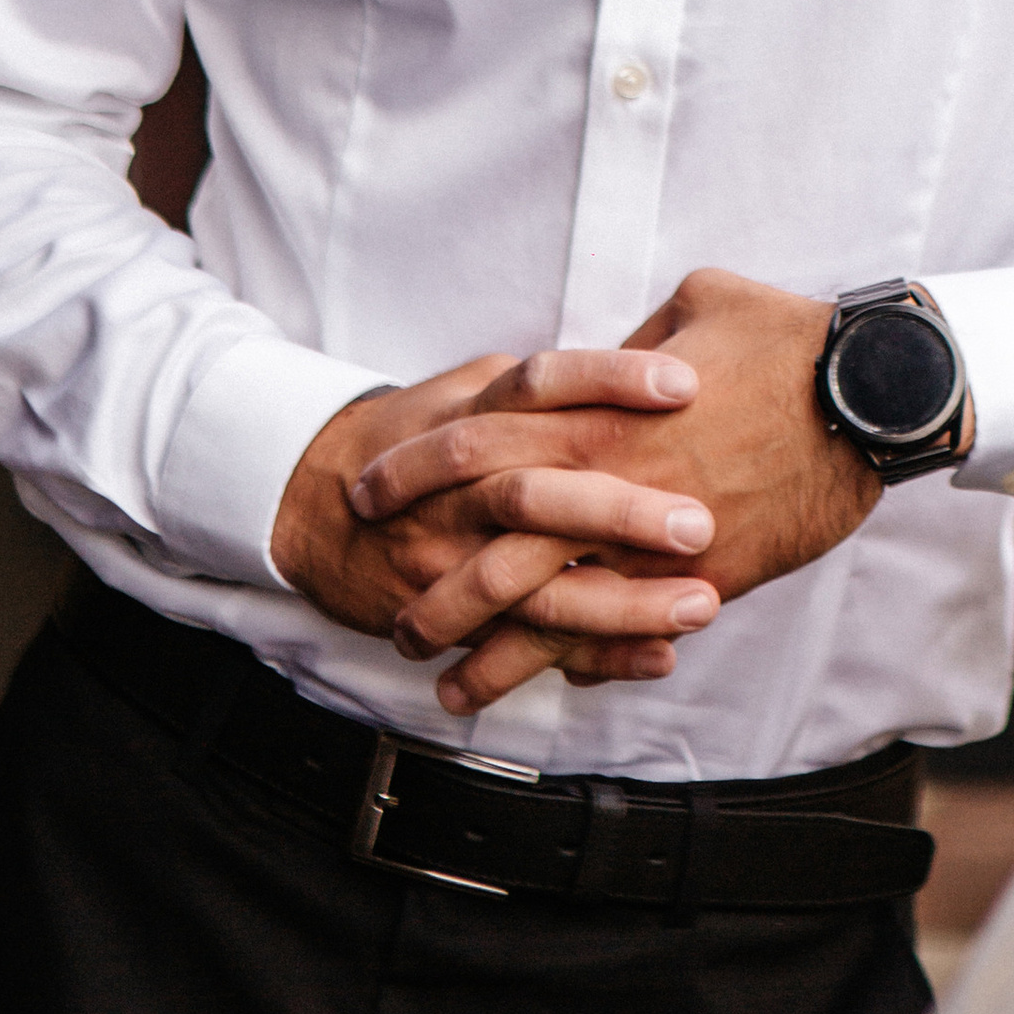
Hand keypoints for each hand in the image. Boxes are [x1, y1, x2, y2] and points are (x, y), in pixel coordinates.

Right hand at [270, 346, 724, 692]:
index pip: (542, 383)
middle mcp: (460, 487)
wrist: (312, 508)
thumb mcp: (461, 388)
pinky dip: (594, 654)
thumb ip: (535, 384)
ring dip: (621, 600)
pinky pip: (525, 644)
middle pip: (536, 492)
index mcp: (473, 414)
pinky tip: (658, 655)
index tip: (687, 381)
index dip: (611, 379)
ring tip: (701, 602)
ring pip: (534, 584)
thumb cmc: (410, 439)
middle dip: (619, 511)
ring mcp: (450, 557)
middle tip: (700, 521)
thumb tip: (624, 358)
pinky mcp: (451, 617)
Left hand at [351, 266, 880, 713]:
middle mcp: (610, 482)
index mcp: (595, 409)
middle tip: (388, 612)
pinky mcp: (704, 582)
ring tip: (442, 683)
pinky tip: (548, 691)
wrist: (868, 395)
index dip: (413, 469)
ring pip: (548, 611)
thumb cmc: (784, 335)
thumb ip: (632, 346)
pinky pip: (625, 635)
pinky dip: (578, 668)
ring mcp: (654, 542)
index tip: (367, 492)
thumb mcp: (694, 304)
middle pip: (491, 546)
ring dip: (489, 652)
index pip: (476, 442)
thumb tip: (608, 360)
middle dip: (431, 584)